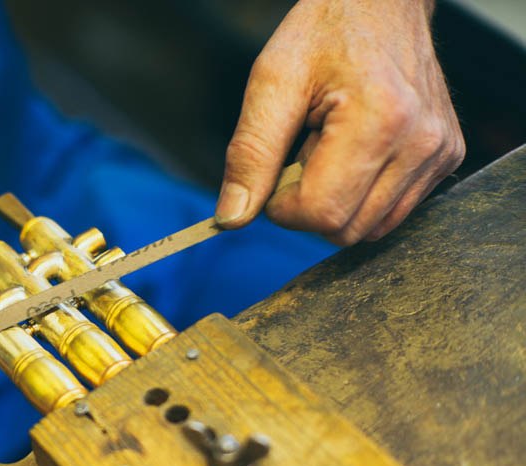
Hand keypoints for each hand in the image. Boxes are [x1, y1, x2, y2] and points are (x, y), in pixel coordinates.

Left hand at [214, 0, 463, 244]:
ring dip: (337, 200)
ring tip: (330, 146)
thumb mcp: (272, 82)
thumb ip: (250, 155)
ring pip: (370, 229)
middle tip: (304, 150)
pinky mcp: (446, 158)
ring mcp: (439, 153)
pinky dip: (363, 195)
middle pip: (345, 229)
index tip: (278, 166)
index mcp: (380, 120)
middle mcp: (421, 142)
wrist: (380, 2)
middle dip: (309, 204)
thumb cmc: (324, 33)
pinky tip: (355, 152)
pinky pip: (392, 212)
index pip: (321, 213)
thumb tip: (232, 218)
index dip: (282, 205)